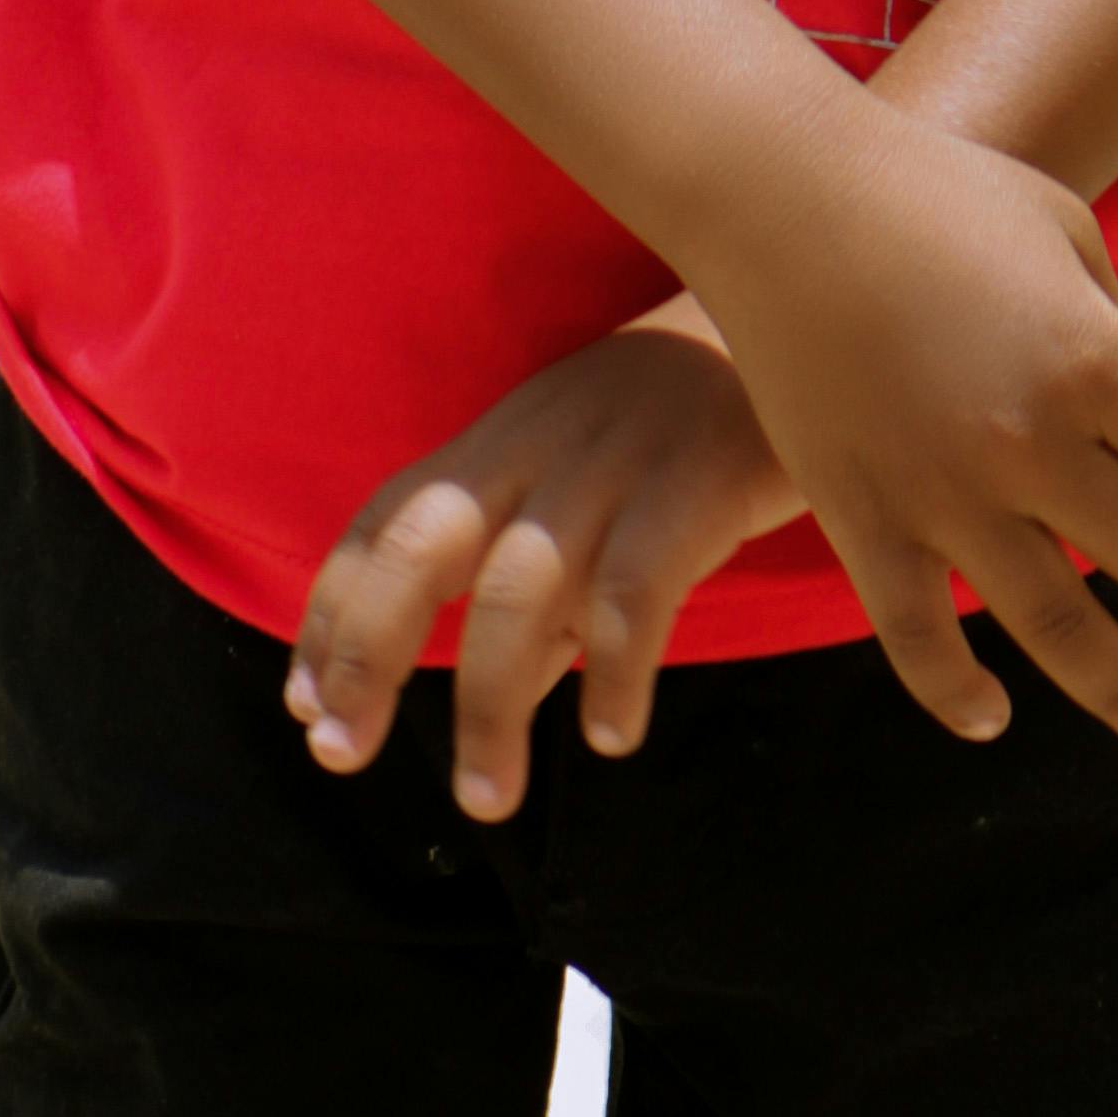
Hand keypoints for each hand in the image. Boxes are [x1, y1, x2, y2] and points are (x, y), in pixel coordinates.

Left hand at [288, 303, 802, 820]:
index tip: (305, 708)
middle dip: (366, 649)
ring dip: (485, 703)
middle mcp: (538, 445)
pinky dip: (613, 670)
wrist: (812, 318)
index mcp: (504, 441)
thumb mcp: (595, 489)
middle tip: (339, 753)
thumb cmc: (689, 423)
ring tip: (487, 798)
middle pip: (418, 541)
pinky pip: (631, 589)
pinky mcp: (695, 484)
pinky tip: (611, 733)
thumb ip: (547, 597)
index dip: (332, 614)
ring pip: (515, 587)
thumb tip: (504, 701)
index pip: (384, 519)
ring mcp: (613, 462)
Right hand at [692, 101, 1117, 766]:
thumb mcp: (1063, 229)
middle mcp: (1029, 443)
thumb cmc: (935, 193)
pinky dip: (958, 696)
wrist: (785, 198)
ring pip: (1061, 632)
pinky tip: (992, 716)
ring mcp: (943, 494)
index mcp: (1091, 360)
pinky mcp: (864, 521)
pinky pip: (918, 640)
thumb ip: (1116, 326)